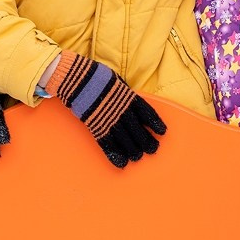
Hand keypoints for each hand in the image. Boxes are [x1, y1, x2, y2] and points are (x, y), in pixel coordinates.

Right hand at [44, 51, 166, 167]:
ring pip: (125, 139)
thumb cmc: (96, 76)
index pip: (147, 113)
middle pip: (138, 130)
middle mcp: (122, 111)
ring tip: (138, 157)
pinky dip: (115, 154)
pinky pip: (108, 144)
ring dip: (133, 150)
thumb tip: (131, 99)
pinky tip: (121, 163)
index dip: (155, 123)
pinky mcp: (96, 127)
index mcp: (129, 97)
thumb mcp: (116, 80)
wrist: (76, 78)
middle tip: (153, 149)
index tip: (162, 132)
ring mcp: (109, 120)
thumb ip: (125, 92)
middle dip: (147, 141)